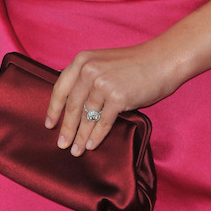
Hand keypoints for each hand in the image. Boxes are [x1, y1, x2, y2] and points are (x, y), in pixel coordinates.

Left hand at [45, 43, 177, 155]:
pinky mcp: (118, 98)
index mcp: (83, 60)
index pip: (60, 88)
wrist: (162, 61)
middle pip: (72, 106)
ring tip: (75, 150)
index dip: (53, 109)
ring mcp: (103, 84)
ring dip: (80, 136)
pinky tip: (91, 145)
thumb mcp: (103, 62)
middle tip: (61, 144)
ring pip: (86, 117)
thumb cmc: (135, 64)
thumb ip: (87, 76)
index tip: (49, 124)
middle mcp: (89, 71)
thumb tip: (72, 102)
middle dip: (66, 128)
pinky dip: (96, 136)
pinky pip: (103, 122)